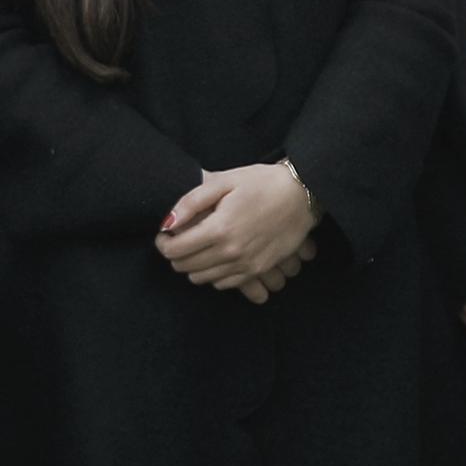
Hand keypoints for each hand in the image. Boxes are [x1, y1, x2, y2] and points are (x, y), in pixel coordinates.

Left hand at [158, 161, 319, 298]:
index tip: (165, 233)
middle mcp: (230, 252)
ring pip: (201, 279)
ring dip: (193, 265)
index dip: (163, 243)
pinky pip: (223, 284)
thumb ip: (191, 202)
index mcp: (219, 229)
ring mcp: (245, 265)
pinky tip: (218, 255)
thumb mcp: (224, 181)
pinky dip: (213, 273)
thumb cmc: (262, 183)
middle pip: (185, 267)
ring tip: (199, 246)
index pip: (174, 250)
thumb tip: (167, 223)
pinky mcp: (257, 270)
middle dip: (175, 254)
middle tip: (179, 238)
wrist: (302, 194)